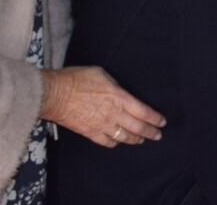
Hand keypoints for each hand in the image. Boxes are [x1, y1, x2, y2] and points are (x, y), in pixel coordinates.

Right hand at [40, 65, 163, 146]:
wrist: (55, 94)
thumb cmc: (76, 79)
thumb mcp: (102, 74)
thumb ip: (115, 85)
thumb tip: (120, 91)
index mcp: (119, 97)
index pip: (144, 111)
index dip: (155, 118)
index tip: (162, 122)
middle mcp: (114, 113)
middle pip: (138, 127)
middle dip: (151, 132)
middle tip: (158, 135)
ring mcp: (102, 125)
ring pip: (124, 137)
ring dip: (135, 139)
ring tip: (142, 140)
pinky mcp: (90, 133)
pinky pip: (107, 142)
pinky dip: (115, 143)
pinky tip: (118, 142)